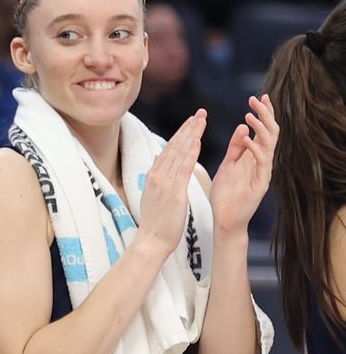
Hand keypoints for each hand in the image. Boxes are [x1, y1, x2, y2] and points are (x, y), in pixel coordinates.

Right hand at [137, 110, 206, 255]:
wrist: (151, 240)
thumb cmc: (156, 223)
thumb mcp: (154, 196)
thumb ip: (157, 177)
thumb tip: (157, 160)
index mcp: (153, 176)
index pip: (169, 150)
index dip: (181, 134)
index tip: (192, 122)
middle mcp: (157, 175)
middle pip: (174, 146)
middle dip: (188, 128)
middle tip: (200, 113)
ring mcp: (164, 182)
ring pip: (179, 152)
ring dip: (191, 134)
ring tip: (202, 119)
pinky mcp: (173, 190)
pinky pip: (183, 167)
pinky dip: (190, 152)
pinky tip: (198, 140)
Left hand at [210, 94, 276, 235]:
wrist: (225, 219)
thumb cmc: (225, 194)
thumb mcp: (228, 165)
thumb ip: (235, 147)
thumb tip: (244, 126)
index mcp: (254, 157)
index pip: (262, 130)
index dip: (262, 113)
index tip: (258, 96)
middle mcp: (262, 162)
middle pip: (270, 133)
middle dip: (265, 114)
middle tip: (256, 99)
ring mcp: (263, 173)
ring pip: (270, 145)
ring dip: (261, 129)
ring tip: (250, 115)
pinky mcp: (261, 184)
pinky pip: (263, 163)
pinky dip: (256, 150)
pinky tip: (248, 139)